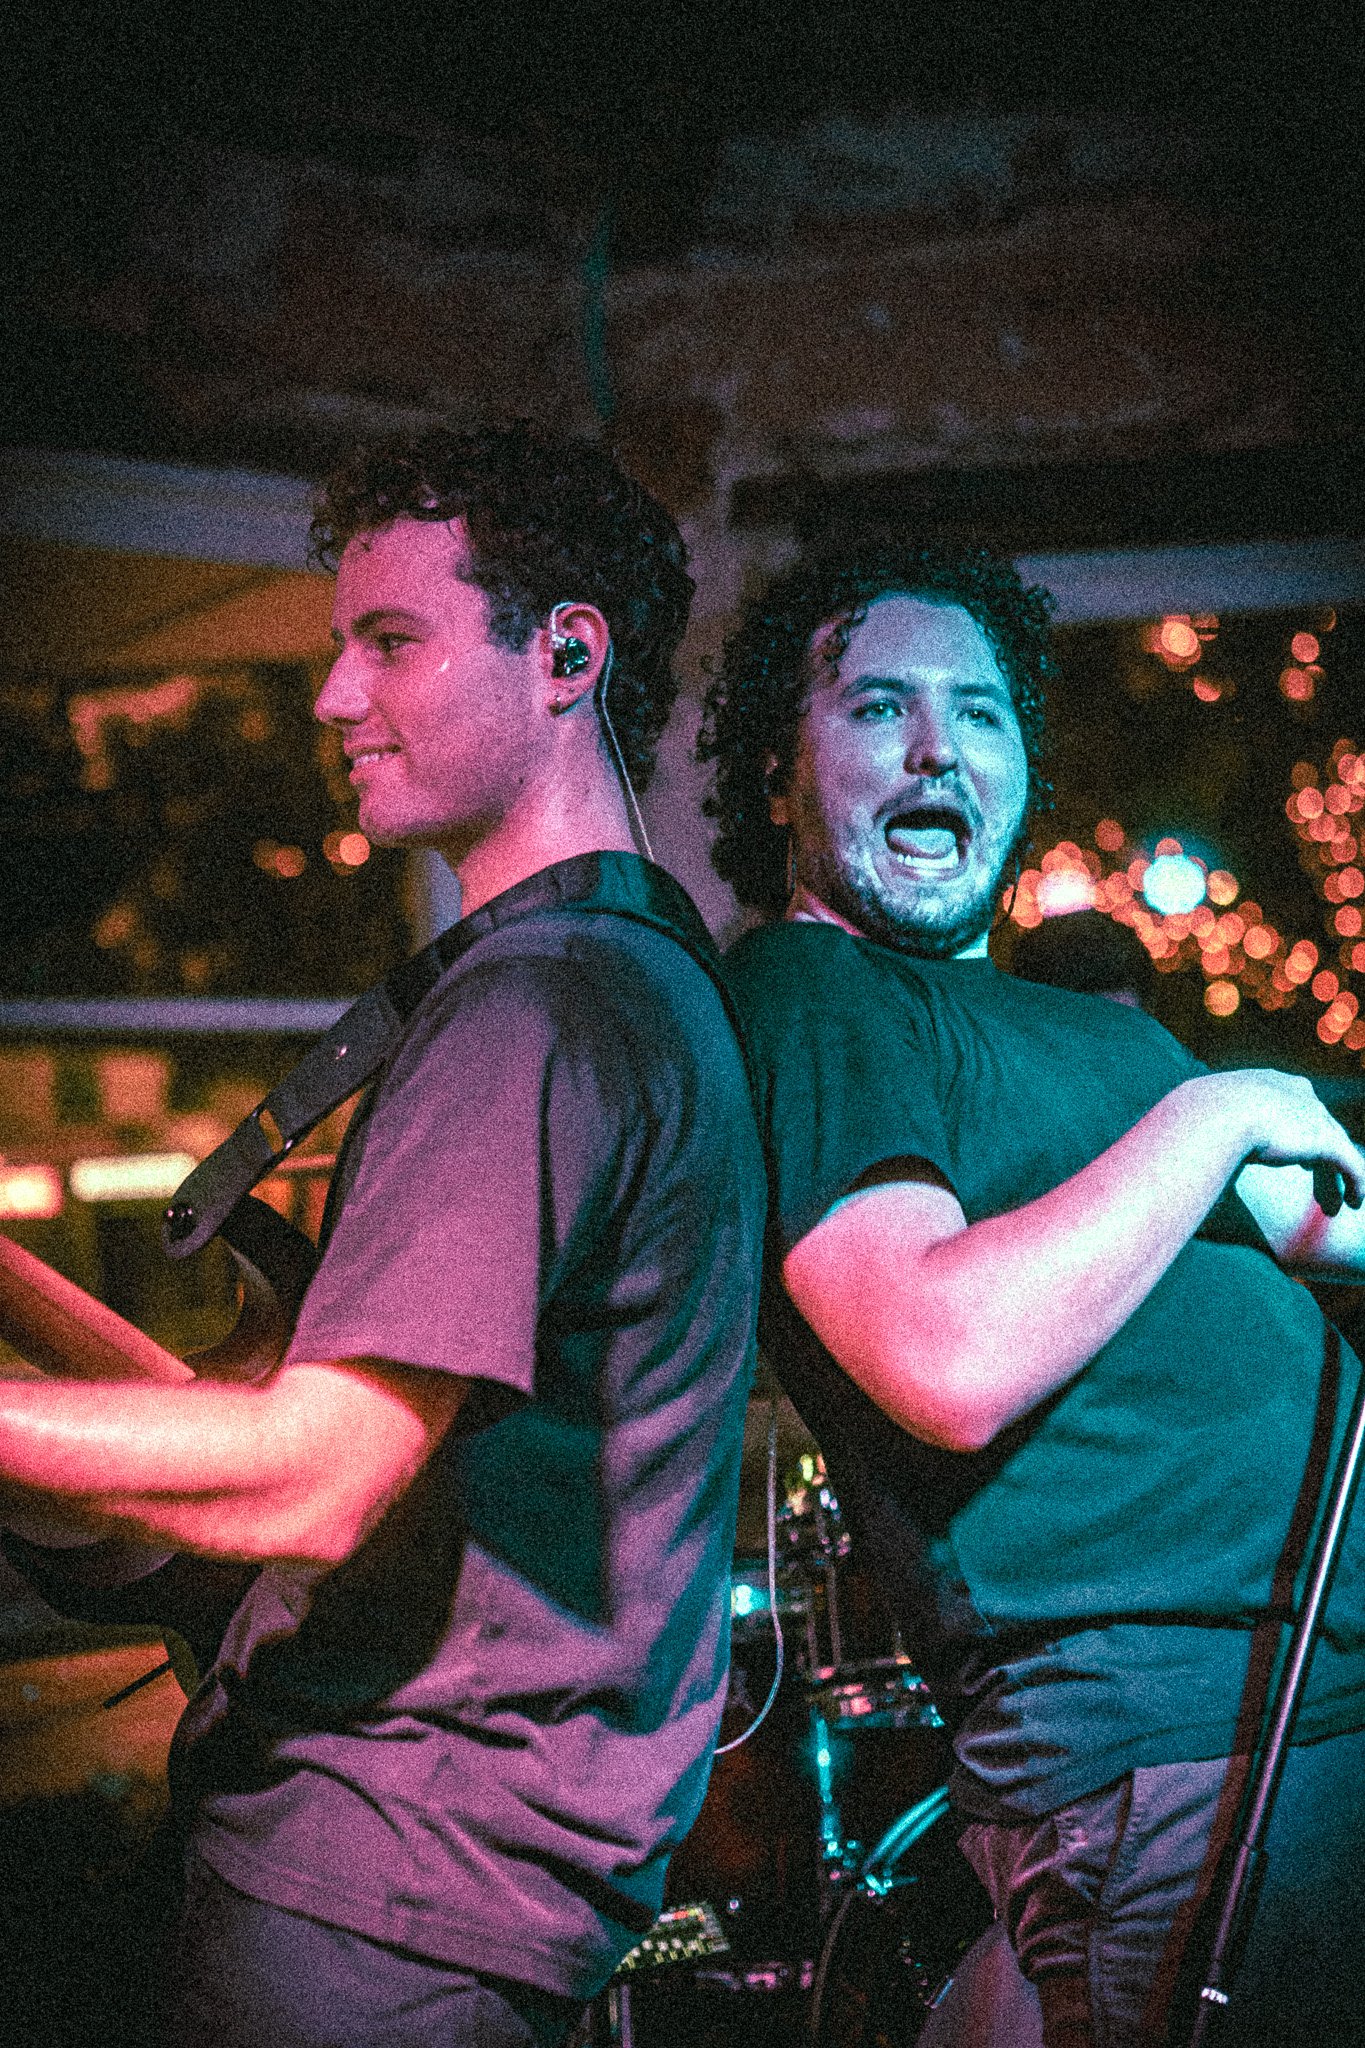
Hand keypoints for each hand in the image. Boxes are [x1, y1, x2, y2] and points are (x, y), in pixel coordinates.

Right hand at [1200, 1069, 1364, 1215]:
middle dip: (1318, 1151)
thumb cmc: (1198, 1116)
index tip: (1293, 1151)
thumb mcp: (1204, 1115)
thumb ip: (1210, 1126)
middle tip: (1312, 1173)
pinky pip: (1350, 1164)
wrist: (1216, 1113)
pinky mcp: (1325, 1139)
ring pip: (1336, 1147)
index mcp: (1268, 1082)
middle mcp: (1297, 1092)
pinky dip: (1354, 1183)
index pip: (1292, 1105)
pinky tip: (1355, 1201)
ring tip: (1336, 1200)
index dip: (1295, 1127)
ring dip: (1336, 1176)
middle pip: (1317, 1125)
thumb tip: (1183, 1144)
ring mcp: (1314, 1113)